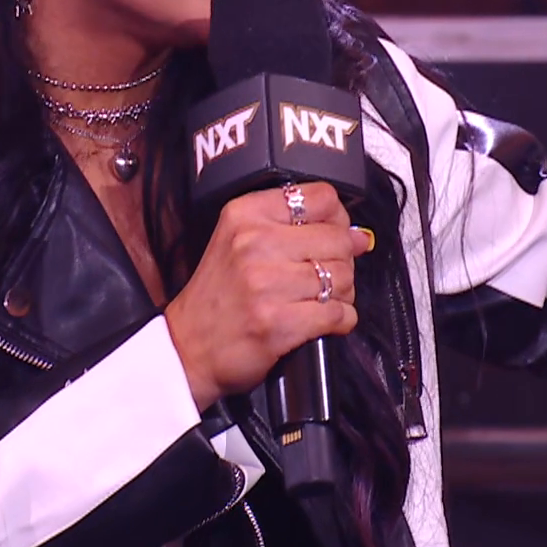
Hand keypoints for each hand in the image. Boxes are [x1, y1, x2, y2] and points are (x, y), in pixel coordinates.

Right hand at [164, 182, 369, 410]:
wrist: (188, 348)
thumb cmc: (218, 297)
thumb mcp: (238, 242)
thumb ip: (294, 229)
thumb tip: (358, 235)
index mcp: (244, 215)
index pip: (320, 197)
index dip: (336, 218)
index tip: (329, 235)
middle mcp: (254, 243)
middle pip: (338, 239)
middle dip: (342, 261)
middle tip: (324, 276)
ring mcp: (266, 284)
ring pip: (342, 277)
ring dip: (341, 294)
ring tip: (319, 300)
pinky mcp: (278, 323)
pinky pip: (338, 313)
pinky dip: (340, 320)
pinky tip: (320, 321)